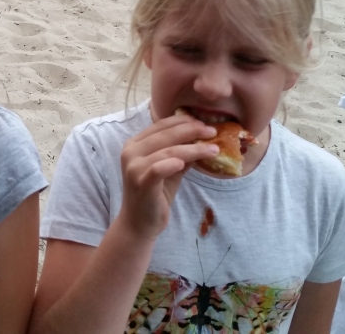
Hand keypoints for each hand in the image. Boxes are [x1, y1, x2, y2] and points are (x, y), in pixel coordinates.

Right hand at [117, 114, 218, 239]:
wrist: (139, 224)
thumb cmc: (156, 194)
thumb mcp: (171, 169)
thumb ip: (182, 153)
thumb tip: (204, 137)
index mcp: (135, 144)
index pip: (160, 125)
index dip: (183, 121)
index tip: (203, 123)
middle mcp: (130, 152)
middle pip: (165, 134)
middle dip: (192, 131)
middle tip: (212, 131)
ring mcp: (133, 167)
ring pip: (167, 150)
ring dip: (193, 148)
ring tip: (213, 149)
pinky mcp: (141, 183)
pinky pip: (158, 168)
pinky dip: (172, 163)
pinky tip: (186, 163)